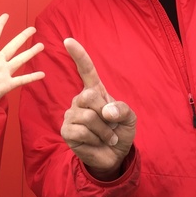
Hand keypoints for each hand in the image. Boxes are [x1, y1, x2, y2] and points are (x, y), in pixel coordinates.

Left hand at [0, 13, 44, 109]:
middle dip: (22, 37)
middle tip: (33, 28)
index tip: (6, 15)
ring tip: (42, 45)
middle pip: (12, 46)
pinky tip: (42, 73)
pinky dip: (32, 77)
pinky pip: (22, 79)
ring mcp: (3, 73)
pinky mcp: (7, 84)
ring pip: (20, 60)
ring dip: (30, 53)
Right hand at [60, 38, 135, 180]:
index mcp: (95, 92)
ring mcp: (71, 115)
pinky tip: (96, 143)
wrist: (115, 155)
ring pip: (88, 117)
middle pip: (89, 96)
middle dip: (106, 113)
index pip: (86, 70)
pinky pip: (81, 131)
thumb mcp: (129, 118)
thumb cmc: (120, 132)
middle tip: (111, 125)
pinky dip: (95, 139)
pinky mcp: (66, 131)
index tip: (68, 40)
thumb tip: (105, 112)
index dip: (79, 55)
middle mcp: (79, 100)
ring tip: (107, 137)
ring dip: (104, 131)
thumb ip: (122, 109)